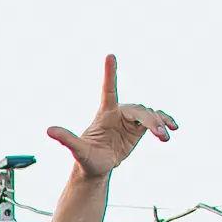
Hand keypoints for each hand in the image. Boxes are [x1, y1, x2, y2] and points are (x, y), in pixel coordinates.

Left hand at [46, 55, 175, 179]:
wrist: (97, 167)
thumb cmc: (86, 158)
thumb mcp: (77, 151)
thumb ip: (66, 139)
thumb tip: (48, 130)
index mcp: (105, 114)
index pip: (108, 89)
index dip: (110, 73)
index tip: (109, 55)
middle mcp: (119, 113)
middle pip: (138, 110)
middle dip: (150, 121)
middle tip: (160, 134)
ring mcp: (130, 120)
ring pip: (149, 115)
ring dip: (159, 123)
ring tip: (166, 136)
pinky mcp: (138, 128)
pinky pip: (156, 121)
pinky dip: (165, 122)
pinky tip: (173, 128)